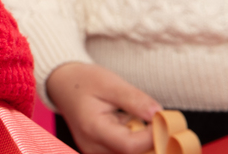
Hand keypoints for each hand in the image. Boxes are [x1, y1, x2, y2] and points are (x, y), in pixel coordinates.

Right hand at [47, 62, 161, 153]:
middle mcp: (93, 147)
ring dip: (145, 144)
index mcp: (93, 128)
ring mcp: (96, 152)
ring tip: (141, 120)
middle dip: (153, 143)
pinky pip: (125, 153)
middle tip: (161, 122)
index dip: (153, 137)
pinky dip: (136, 144)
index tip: (165, 120)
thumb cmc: (84, 81)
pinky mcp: (101, 152)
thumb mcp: (109, 82)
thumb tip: (160, 115)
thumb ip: (134, 100)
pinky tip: (133, 127)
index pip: (131, 145)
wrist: (62, 84)